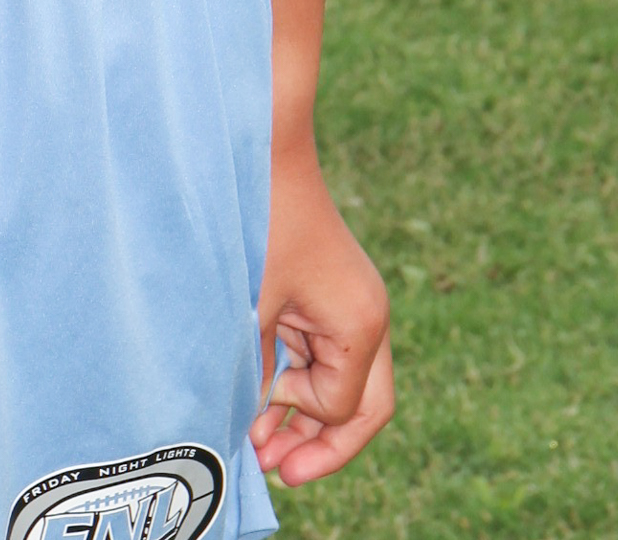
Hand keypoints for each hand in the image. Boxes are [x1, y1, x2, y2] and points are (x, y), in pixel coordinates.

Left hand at [248, 151, 393, 487]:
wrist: (263, 146)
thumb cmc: (260, 219)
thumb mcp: (252, 304)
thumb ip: (256, 369)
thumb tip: (251, 425)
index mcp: (361, 323)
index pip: (345, 409)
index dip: (304, 428)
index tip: (257, 431)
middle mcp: (367, 319)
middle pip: (363, 408)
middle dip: (322, 445)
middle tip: (276, 471)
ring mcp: (351, 306)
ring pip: (343, 385)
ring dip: (305, 415)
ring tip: (262, 446)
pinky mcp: (328, 295)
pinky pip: (324, 355)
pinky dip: (297, 381)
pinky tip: (263, 398)